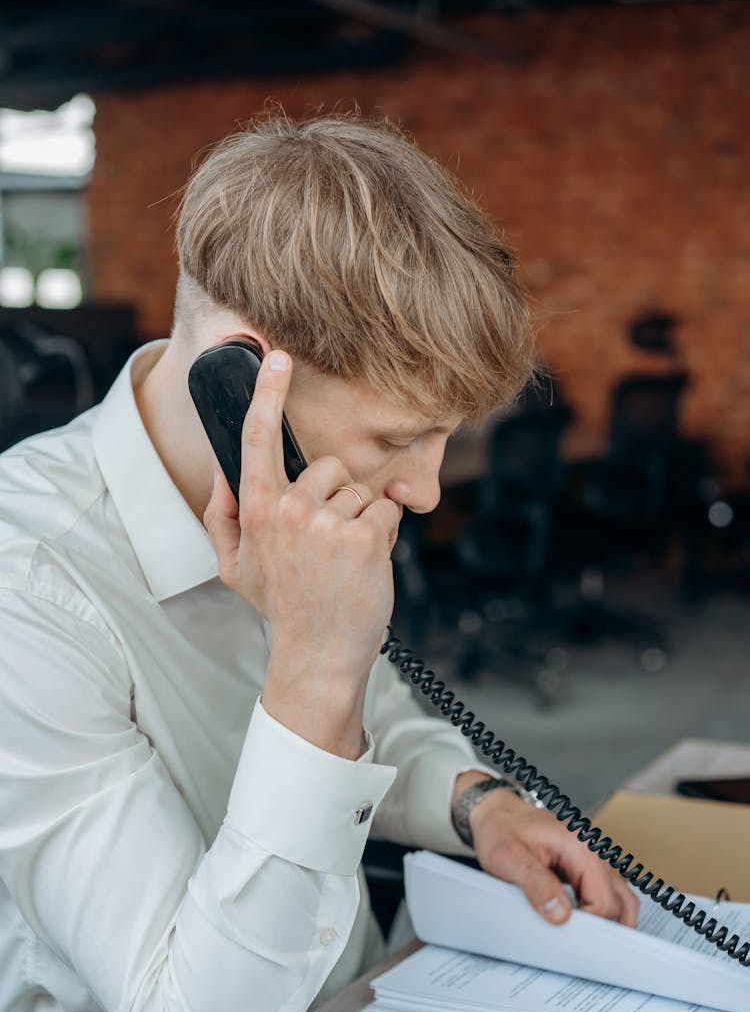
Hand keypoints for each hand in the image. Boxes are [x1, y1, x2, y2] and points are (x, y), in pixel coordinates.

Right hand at [203, 348, 400, 756]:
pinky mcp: (364, 539)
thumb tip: (226, 473)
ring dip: (360, 518)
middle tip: (326, 544)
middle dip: (337, 497)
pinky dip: (384, 534)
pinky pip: (387, 512)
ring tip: (344, 559)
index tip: (276, 356)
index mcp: (256, 511)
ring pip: (360, 490)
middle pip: (329, 468)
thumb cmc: (282, 607)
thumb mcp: (235, 566)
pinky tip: (366, 564)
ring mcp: (328, 524)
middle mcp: (289, 511)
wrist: (318, 655)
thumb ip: (223, 516)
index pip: (257, 440)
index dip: (266, 393)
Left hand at [465, 782, 638, 926]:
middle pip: (619, 903)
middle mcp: (593, 852)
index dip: (588, 925)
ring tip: (582, 938)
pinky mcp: (585, 868)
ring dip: (607, 921)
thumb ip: (535, 884)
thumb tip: (561, 915)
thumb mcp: (507, 857)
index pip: (603, 901)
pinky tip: (579, 922)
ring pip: (619, 899)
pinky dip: (600, 912)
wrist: (497, 814)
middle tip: (574, 942)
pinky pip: (605, 894)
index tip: (566, 937)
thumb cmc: (501, 830)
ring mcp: (592, 860)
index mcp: (580, 847)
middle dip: (601, 927)